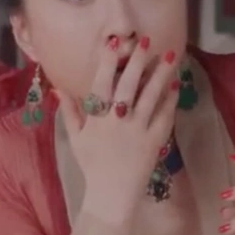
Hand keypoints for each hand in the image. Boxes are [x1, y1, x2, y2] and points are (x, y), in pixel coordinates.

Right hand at [59, 36, 180, 234]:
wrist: (111, 194)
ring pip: (150, 96)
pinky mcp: (155, 140)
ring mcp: (138, 130)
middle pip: (128, 85)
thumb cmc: (91, 165)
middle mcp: (117, 120)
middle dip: (137, 61)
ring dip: (160, 74)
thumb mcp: (75, 138)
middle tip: (146, 41)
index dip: (107, 61)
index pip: (101, 83)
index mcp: (96, 119)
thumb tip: (59, 89)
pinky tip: (176, 84)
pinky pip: (164, 115)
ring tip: (170, 55)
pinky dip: (170, 99)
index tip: (114, 42)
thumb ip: (69, 112)